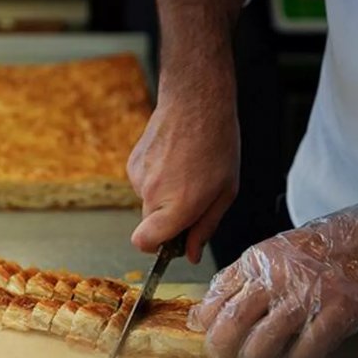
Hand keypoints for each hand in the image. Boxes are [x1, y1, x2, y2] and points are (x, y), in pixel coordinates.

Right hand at [127, 84, 239, 263]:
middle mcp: (153, 194)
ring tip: (186, 170)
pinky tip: (174, 160)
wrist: (195, 103)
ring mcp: (139, 177)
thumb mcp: (225, 192)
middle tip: (193, 197)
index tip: (171, 241)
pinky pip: (143, 183)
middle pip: (150, 225)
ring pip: (148, 202)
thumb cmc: (217, 145)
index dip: (155, 247)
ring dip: (164, 195)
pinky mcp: (132, 163)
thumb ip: (205, 227)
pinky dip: (157, 178)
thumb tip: (191, 254)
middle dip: (168, 219)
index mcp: (178, 206)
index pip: (144, 243)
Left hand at [187, 204, 357, 357]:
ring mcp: (306, 295)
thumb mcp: (276, 249)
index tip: (200, 329)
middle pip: (233, 320)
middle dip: (220, 345)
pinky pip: (306, 350)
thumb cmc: (325, 244)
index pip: (218, 292)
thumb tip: (215, 305)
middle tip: (220, 355)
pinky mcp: (336, 312)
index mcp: (259, 259)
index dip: (204, 317)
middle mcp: (277, 276)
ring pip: (263, 341)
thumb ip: (248, 275)